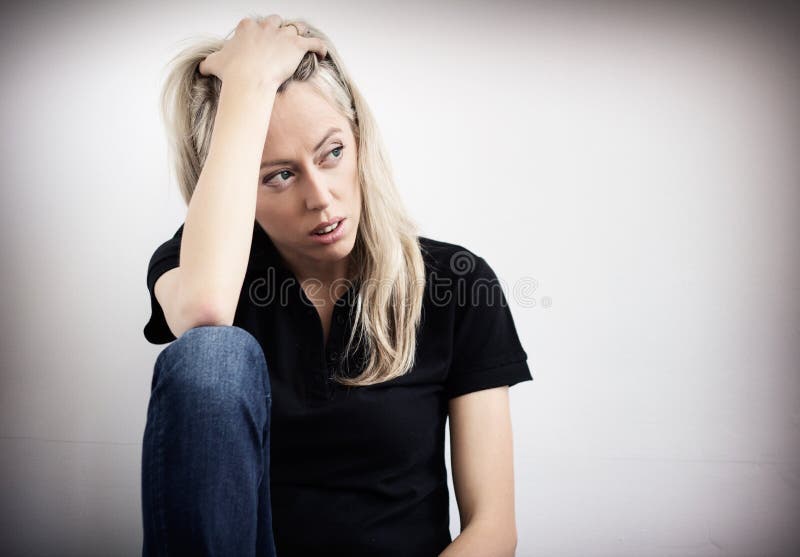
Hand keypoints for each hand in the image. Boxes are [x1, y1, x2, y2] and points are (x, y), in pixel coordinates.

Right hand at [198, 15, 327, 89]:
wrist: (248, 78)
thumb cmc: (232, 72)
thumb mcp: (214, 64)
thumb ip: (209, 63)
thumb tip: (201, 68)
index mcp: (247, 28)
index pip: (254, 24)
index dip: (258, 32)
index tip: (259, 42)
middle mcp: (266, 27)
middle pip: (275, 21)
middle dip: (277, 29)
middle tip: (279, 42)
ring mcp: (282, 35)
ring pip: (295, 28)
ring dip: (297, 35)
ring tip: (301, 44)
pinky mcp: (297, 46)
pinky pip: (314, 42)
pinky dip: (319, 47)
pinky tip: (323, 52)